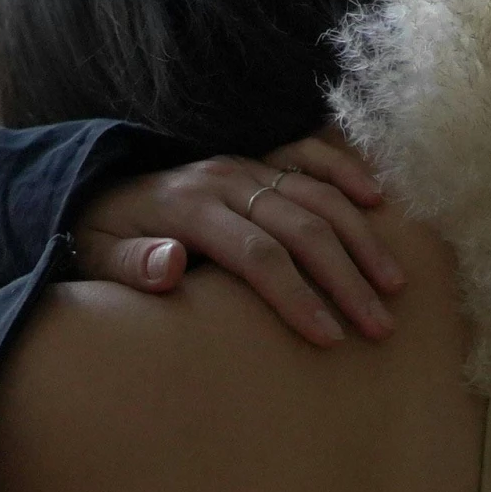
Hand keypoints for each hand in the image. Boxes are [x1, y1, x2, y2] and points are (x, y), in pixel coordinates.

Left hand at [70, 133, 404, 346]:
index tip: (328, 337)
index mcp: (188, 208)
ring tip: (393, 285)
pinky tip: (377, 200)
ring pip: (317, 196)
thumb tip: (170, 266)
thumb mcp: (98, 257)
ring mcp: (244, 165)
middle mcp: (224, 179)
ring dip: (360, 239)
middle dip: (344, 279)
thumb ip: (132, 264)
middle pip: (300, 228)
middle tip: (378, 325)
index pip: (257, 255)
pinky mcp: (257, 159)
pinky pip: (308, 154)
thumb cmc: (103, 238)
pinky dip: (344, 171)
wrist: (97, 190)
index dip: (296, 296)